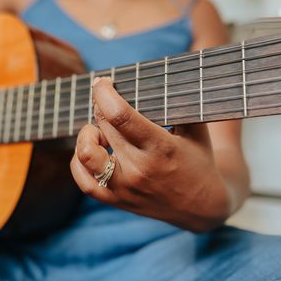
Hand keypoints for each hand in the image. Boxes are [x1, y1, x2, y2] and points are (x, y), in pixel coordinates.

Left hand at [71, 78, 231, 231]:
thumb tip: (154, 74)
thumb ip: (177, 103)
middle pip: (103, 126)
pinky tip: (93, 149)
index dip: (104, 93)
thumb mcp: (195, 128)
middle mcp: (139, 169)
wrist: (200, 206)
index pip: (120, 115)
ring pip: (85, 154)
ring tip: (100, 130)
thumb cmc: (198, 160)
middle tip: (107, 99)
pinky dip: (79, 161)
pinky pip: (83, 180)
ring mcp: (124, 187)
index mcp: (161, 148)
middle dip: (101, 105)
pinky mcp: (115, 200)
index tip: (103, 81)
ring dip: (87, 134)